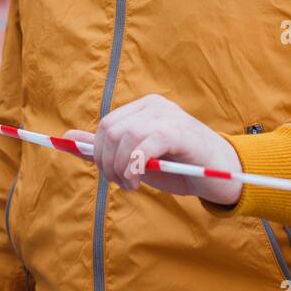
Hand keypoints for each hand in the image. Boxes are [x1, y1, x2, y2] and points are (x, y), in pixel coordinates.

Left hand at [65, 94, 242, 206]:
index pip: (106, 125)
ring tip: (132, 184)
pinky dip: (134, 165)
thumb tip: (68, 138)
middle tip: (121, 183)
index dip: (99, 153)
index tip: (110, 175)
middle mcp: (154, 106)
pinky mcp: (179, 131)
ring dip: (120, 167)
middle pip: (110, 129)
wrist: (222, 175)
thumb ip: (105, 148)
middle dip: (107, 162)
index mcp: (143, 108)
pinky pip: (144, 144)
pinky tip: (138, 179)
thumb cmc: (180, 166)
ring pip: (124, 137)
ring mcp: (167, 115)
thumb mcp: (137, 158)